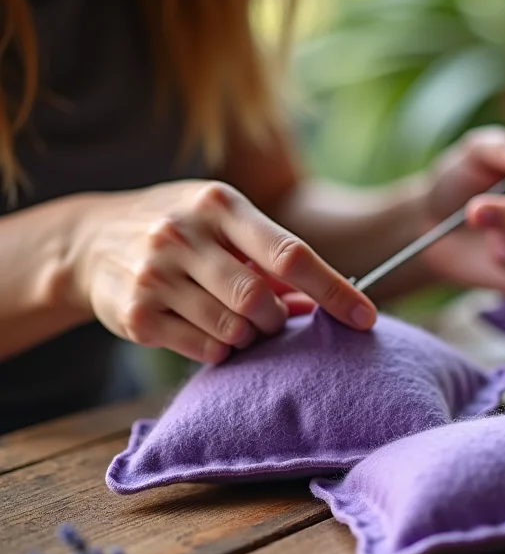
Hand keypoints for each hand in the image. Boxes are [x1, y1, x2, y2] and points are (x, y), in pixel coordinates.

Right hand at [69, 180, 376, 362]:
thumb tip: (315, 303)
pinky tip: (208, 328)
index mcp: (218, 203)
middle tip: (270, 316)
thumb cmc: (181, 230)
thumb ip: (268, 257)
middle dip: (276, 318)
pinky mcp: (137, 314)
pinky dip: (222, 349)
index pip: (289, 254)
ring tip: (236, 320)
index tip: (364, 318)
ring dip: (250, 336)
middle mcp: (183, 234)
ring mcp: (154, 275)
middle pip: (258, 300)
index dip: (332, 290)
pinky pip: (205, 350)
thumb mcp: (223, 222)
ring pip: (233, 330)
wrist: (90, 240)